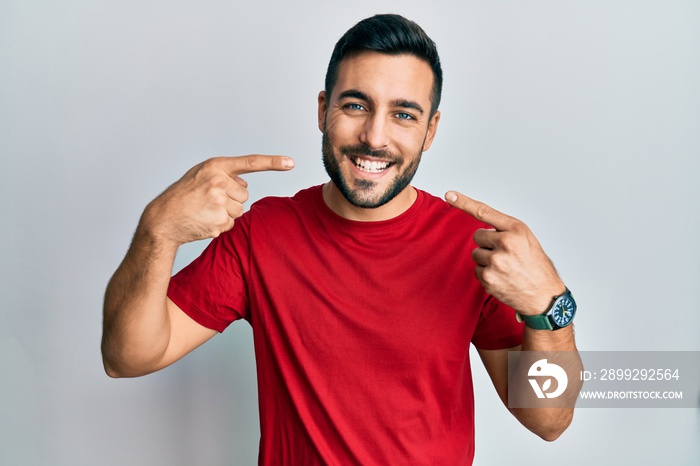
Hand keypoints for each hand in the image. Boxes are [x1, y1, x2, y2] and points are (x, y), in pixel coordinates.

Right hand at [143, 155, 294, 246]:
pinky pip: (232, 224)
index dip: (272, 162)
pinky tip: (204, 221)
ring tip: (204, 211)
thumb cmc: (183, 196)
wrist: (163, 219)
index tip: (291, 163)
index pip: (250, 162)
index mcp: (215, 166)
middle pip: (244, 195)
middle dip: (230, 200)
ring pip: (239, 210)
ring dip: (226, 214)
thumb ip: (225, 176)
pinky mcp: (219, 221)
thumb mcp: (201, 176)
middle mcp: (218, 181)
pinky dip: (221, 225)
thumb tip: (245, 185)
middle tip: (207, 201)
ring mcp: (219, 202)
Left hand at [445, 191, 563, 314]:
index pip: (485, 212)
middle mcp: (506, 244)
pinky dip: (486, 274)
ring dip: (486, 260)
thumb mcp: (527, 239)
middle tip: (505, 254)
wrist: (543, 296)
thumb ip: (505, 230)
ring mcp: (495, 262)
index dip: (464, 202)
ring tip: (506, 268)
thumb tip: (482, 231)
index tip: (449, 194)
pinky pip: (477, 270)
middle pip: (477, 236)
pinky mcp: (488, 278)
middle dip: (487, 244)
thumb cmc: (535, 265)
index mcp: (516, 230)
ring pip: (476, 254)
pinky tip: (502, 278)